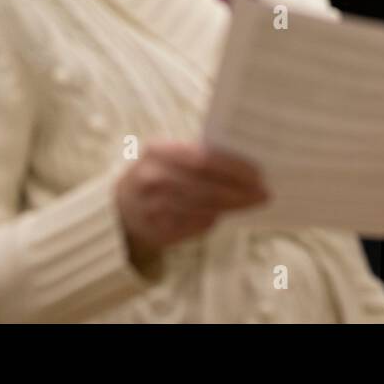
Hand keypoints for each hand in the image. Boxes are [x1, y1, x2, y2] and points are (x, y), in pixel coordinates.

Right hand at [115, 142, 267, 266]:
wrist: (119, 205)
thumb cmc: (159, 172)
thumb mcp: (169, 155)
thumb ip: (200, 154)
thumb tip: (247, 163)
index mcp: (158, 151)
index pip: (203, 160)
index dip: (234, 168)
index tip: (259, 174)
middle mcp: (151, 179)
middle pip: (206, 188)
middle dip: (240, 192)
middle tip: (264, 193)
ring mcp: (151, 209)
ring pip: (203, 210)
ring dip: (232, 207)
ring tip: (253, 202)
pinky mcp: (156, 232)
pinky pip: (194, 227)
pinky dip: (213, 220)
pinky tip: (225, 214)